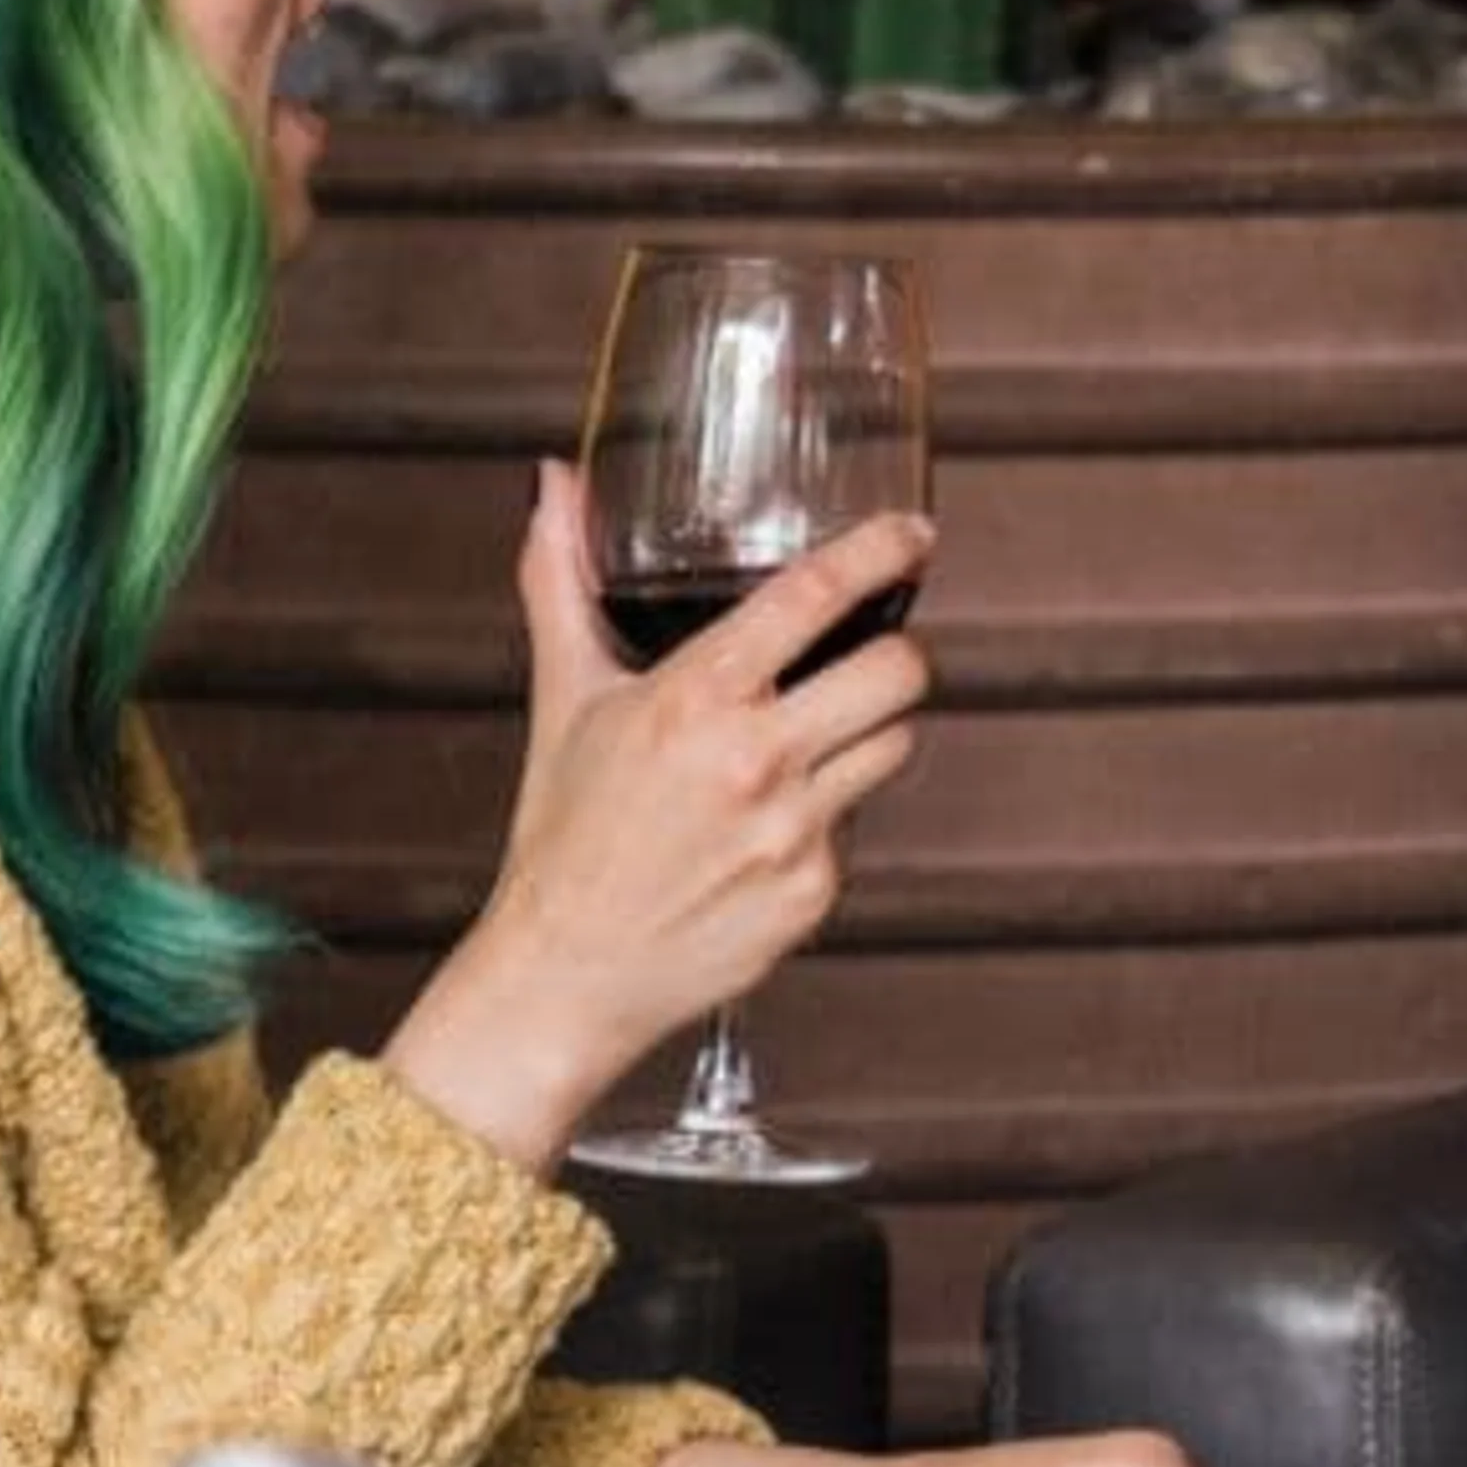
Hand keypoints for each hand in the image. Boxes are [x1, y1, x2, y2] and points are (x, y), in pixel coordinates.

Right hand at [381, 461, 933, 1168]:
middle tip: (874, 651)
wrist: (562, 978)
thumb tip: (553, 487)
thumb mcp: (564, 700)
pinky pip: (859, 823)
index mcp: (695, 699)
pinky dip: (832, 812)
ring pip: (894, 741)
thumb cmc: (563, 836)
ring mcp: (793, 830)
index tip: (913, 531)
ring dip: (870, 729)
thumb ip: (561, 583)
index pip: (817, 595)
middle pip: (900, 669)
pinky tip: (776, 822)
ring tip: (816, 737)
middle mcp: (754, 760)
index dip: (882, 550)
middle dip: (897, 651)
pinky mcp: (814, 892)